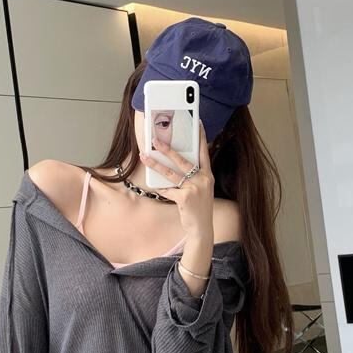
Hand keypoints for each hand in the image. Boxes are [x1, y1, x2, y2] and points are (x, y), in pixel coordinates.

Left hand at [140, 117, 214, 242]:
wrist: (202, 229)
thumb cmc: (199, 208)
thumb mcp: (202, 190)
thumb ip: (194, 177)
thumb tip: (176, 166)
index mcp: (207, 175)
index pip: (204, 152)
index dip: (201, 138)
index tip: (197, 123)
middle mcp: (202, 179)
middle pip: (182, 160)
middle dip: (167, 149)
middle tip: (155, 140)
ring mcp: (194, 189)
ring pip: (171, 173)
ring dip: (156, 164)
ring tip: (145, 157)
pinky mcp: (185, 198)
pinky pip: (168, 190)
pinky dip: (161, 189)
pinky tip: (155, 186)